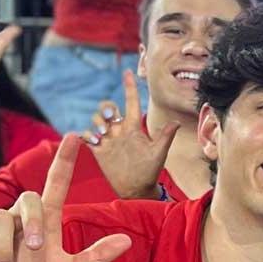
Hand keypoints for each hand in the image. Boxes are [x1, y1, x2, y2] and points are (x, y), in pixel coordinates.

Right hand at [0, 135, 133, 261]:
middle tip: (33, 249)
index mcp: (46, 223)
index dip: (65, 161)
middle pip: (29, 198)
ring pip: (0, 217)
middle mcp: (21, 216)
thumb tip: (128, 241)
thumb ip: (96, 258)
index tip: (75, 136)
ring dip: (5, 250)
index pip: (56, 184)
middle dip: (32, 223)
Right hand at [85, 69, 182, 199]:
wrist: (137, 189)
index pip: (131, 102)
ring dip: (96, 122)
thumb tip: (176, 123)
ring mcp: (108, 140)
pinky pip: (87, 136)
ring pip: (97, 120)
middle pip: (109, 109)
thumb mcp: (158, 154)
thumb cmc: (150, 170)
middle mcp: (120, 130)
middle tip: (110, 118)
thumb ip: (165, 137)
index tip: (127, 72)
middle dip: (106, 108)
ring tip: (102, 134)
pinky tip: (92, 140)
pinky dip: (86, 134)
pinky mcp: (99, 150)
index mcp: (134, 127)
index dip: (129, 87)